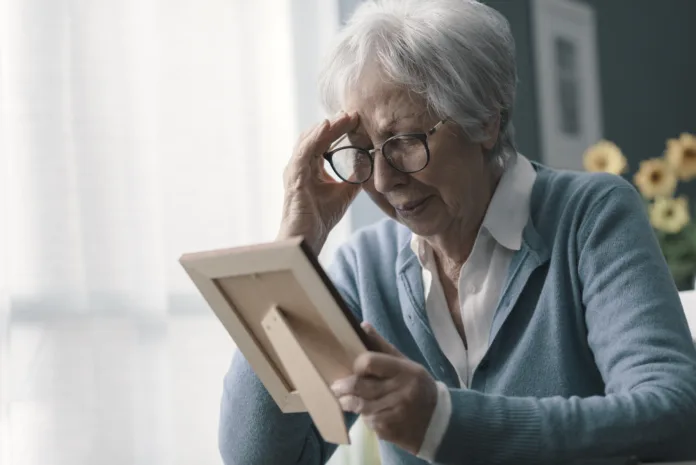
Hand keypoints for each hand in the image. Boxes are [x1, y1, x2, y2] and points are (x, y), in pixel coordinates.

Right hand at [277, 111, 361, 254]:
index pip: (324, 141)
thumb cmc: (319, 219)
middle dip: (335, 123)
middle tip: (353, 112)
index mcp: (310, 167)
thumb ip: (353, 178)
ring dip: (328, 126)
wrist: (307, 238)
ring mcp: (295, 170)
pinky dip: (315, 137)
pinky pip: (304, 151)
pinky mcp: (294, 177)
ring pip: (310, 139)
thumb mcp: (344, 193)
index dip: (338, 128)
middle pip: (316, 136)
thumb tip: (370, 166)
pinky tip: (327, 125)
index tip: (356, 118)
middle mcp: (300, 165)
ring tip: (345, 115)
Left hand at [331, 323, 437, 455]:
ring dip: (350, 403)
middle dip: (342, 387)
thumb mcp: (406, 364)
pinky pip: (367, 420)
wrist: (438, 421)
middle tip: (335, 386)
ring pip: (360, 405)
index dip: (357, 365)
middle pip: (359, 386)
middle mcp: (400, 391)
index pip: (370, 362)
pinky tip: (369, 412)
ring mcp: (394, 412)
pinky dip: (364, 416)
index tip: (353, 368)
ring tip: (345, 399)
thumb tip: (363, 326)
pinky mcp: (389, 429)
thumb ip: (382, 347)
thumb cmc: (418, 386)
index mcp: (404, 371)